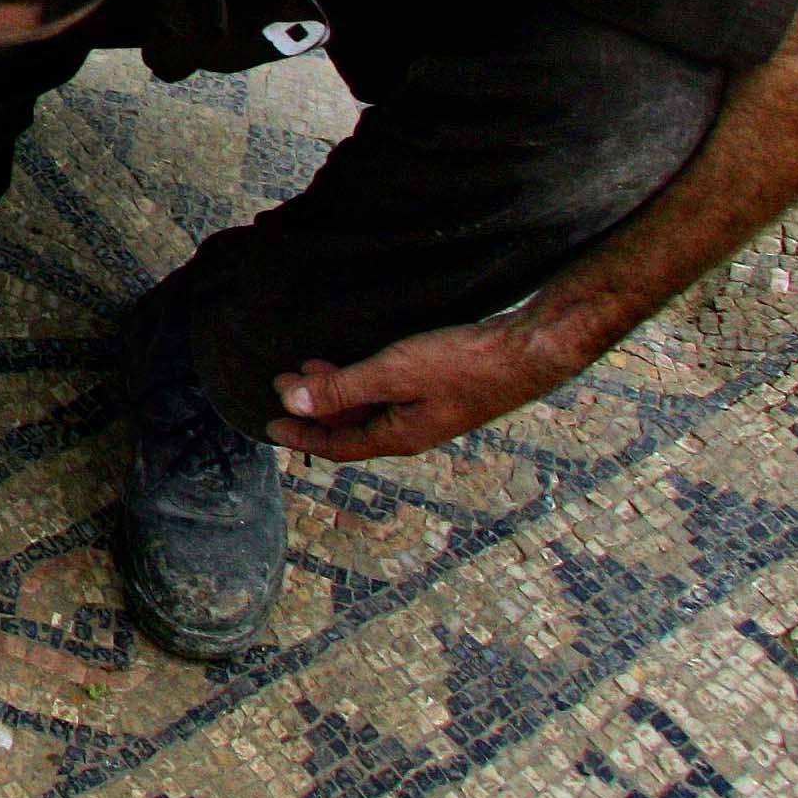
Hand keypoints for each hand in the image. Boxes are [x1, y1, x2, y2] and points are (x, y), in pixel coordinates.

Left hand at [265, 318, 578, 460]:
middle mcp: (412, 430)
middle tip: (280, 383)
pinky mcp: (440, 389)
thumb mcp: (394, 373)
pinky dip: (362, 381)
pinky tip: (354, 361)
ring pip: (369, 408)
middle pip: (351, 426)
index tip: (268, 426)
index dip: (302, 436)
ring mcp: (428, 411)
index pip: (339, 446)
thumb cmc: (465, 363)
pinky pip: (387, 392)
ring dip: (336, 391)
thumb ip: (342, 389)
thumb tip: (292, 405)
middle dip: (313, 408)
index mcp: (400, 437)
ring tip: (307, 369)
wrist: (529, 351)